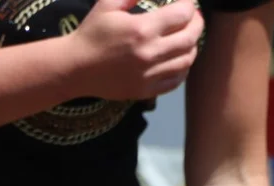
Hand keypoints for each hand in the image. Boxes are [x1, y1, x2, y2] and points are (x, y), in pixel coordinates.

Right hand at [71, 0, 203, 100]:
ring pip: (186, 60)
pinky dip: (183, 69)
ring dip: (193, 46)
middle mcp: (150, 53)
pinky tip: (180, 59)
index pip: (181, 14)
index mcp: (142, 29)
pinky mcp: (146, 90)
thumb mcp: (108, 4)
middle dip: (197, 23)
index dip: (189, 4)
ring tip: (189, 37)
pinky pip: (175, 80)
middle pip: (190, 38)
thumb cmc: (91, 33)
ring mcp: (149, 74)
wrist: (76, 68)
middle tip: (194, 17)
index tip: (188, 1)